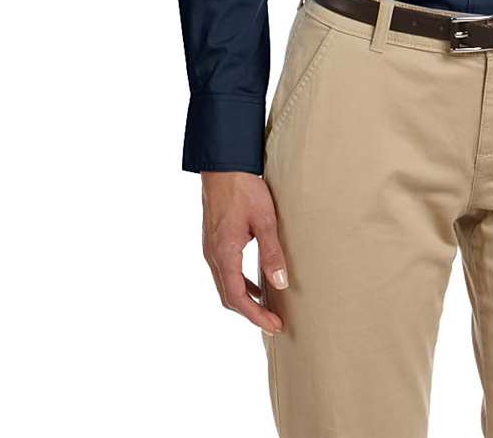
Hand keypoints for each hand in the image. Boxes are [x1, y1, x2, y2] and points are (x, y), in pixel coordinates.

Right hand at [201, 171, 288, 334]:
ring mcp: (211, 249)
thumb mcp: (265, 220)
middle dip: (251, 313)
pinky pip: (224, 272)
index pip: (237, 297)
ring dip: (244, 300)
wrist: (223, 166)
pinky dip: (239, 284)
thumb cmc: (244, 189)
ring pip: (225, 285)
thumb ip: (272, 252)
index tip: (274, 325)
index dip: (255, 315)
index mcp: (224, 253)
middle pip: (228, 296)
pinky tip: (256, 284)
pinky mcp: (214, 241)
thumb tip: (280, 284)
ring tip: (266, 309)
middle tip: (273, 323)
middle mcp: (213, 256)